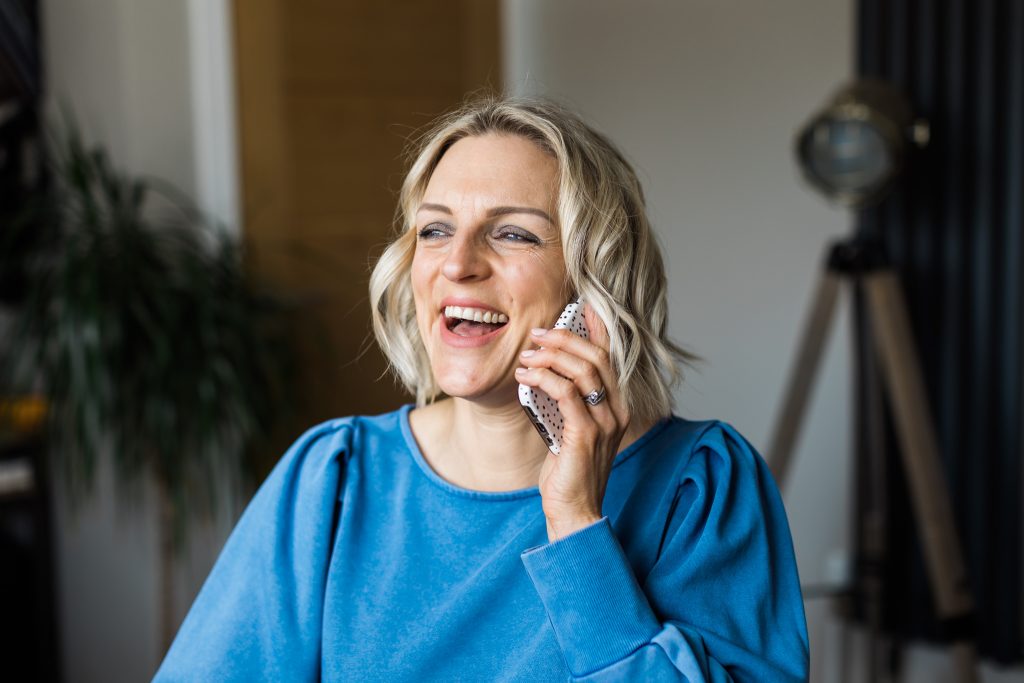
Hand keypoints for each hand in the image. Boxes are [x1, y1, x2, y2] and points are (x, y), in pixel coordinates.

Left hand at [515, 304, 630, 540]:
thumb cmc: (569, 471)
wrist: (574, 511)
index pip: (610, 357)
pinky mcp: (585, 434)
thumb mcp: (570, 429)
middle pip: (596, 357)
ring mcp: (604, 422)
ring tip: (526, 356)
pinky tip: (524, 377)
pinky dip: (543, 378)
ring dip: (550, 357)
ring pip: (582, 370)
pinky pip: (565, 393)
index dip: (596, 329)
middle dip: (564, 338)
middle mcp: (616, 411)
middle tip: (536, 334)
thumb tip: (545, 371)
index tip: (578, 308)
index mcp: (617, 406)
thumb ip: (568, 402)